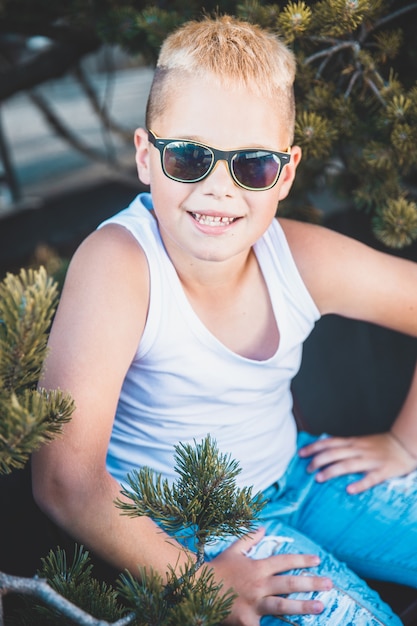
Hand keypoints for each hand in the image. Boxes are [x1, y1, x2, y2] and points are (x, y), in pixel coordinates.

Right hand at [210, 527, 331, 625]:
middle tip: (329, 584)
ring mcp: (253, 603)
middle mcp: (258, 584)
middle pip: (289, 583)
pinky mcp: (247, 621)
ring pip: (283, 605)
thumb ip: (248, 539)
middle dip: (311, 583)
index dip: (301, 560)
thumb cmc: (216, 570)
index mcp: (256, 567)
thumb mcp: (232, 551)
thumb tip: (262, 528)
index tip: (318, 560)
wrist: (196, 588)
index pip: (284, 561)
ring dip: (303, 606)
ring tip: (320, 606)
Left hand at [298, 432, 416, 493]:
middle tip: (307, 470)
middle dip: (318, 460)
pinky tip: (349, 490)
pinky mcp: (382, 471)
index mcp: (353, 442)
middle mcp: (358, 450)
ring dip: (331, 471)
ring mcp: (370, 461)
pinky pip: (370, 478)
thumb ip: (344, 446)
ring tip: (319, 478)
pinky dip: (359, 484)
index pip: (329, 442)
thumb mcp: (359, 442)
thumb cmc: (380, 445)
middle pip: (334, 453)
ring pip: (347, 464)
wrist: (404, 445)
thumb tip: (324, 450)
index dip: (314, 447)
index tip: (301, 453)